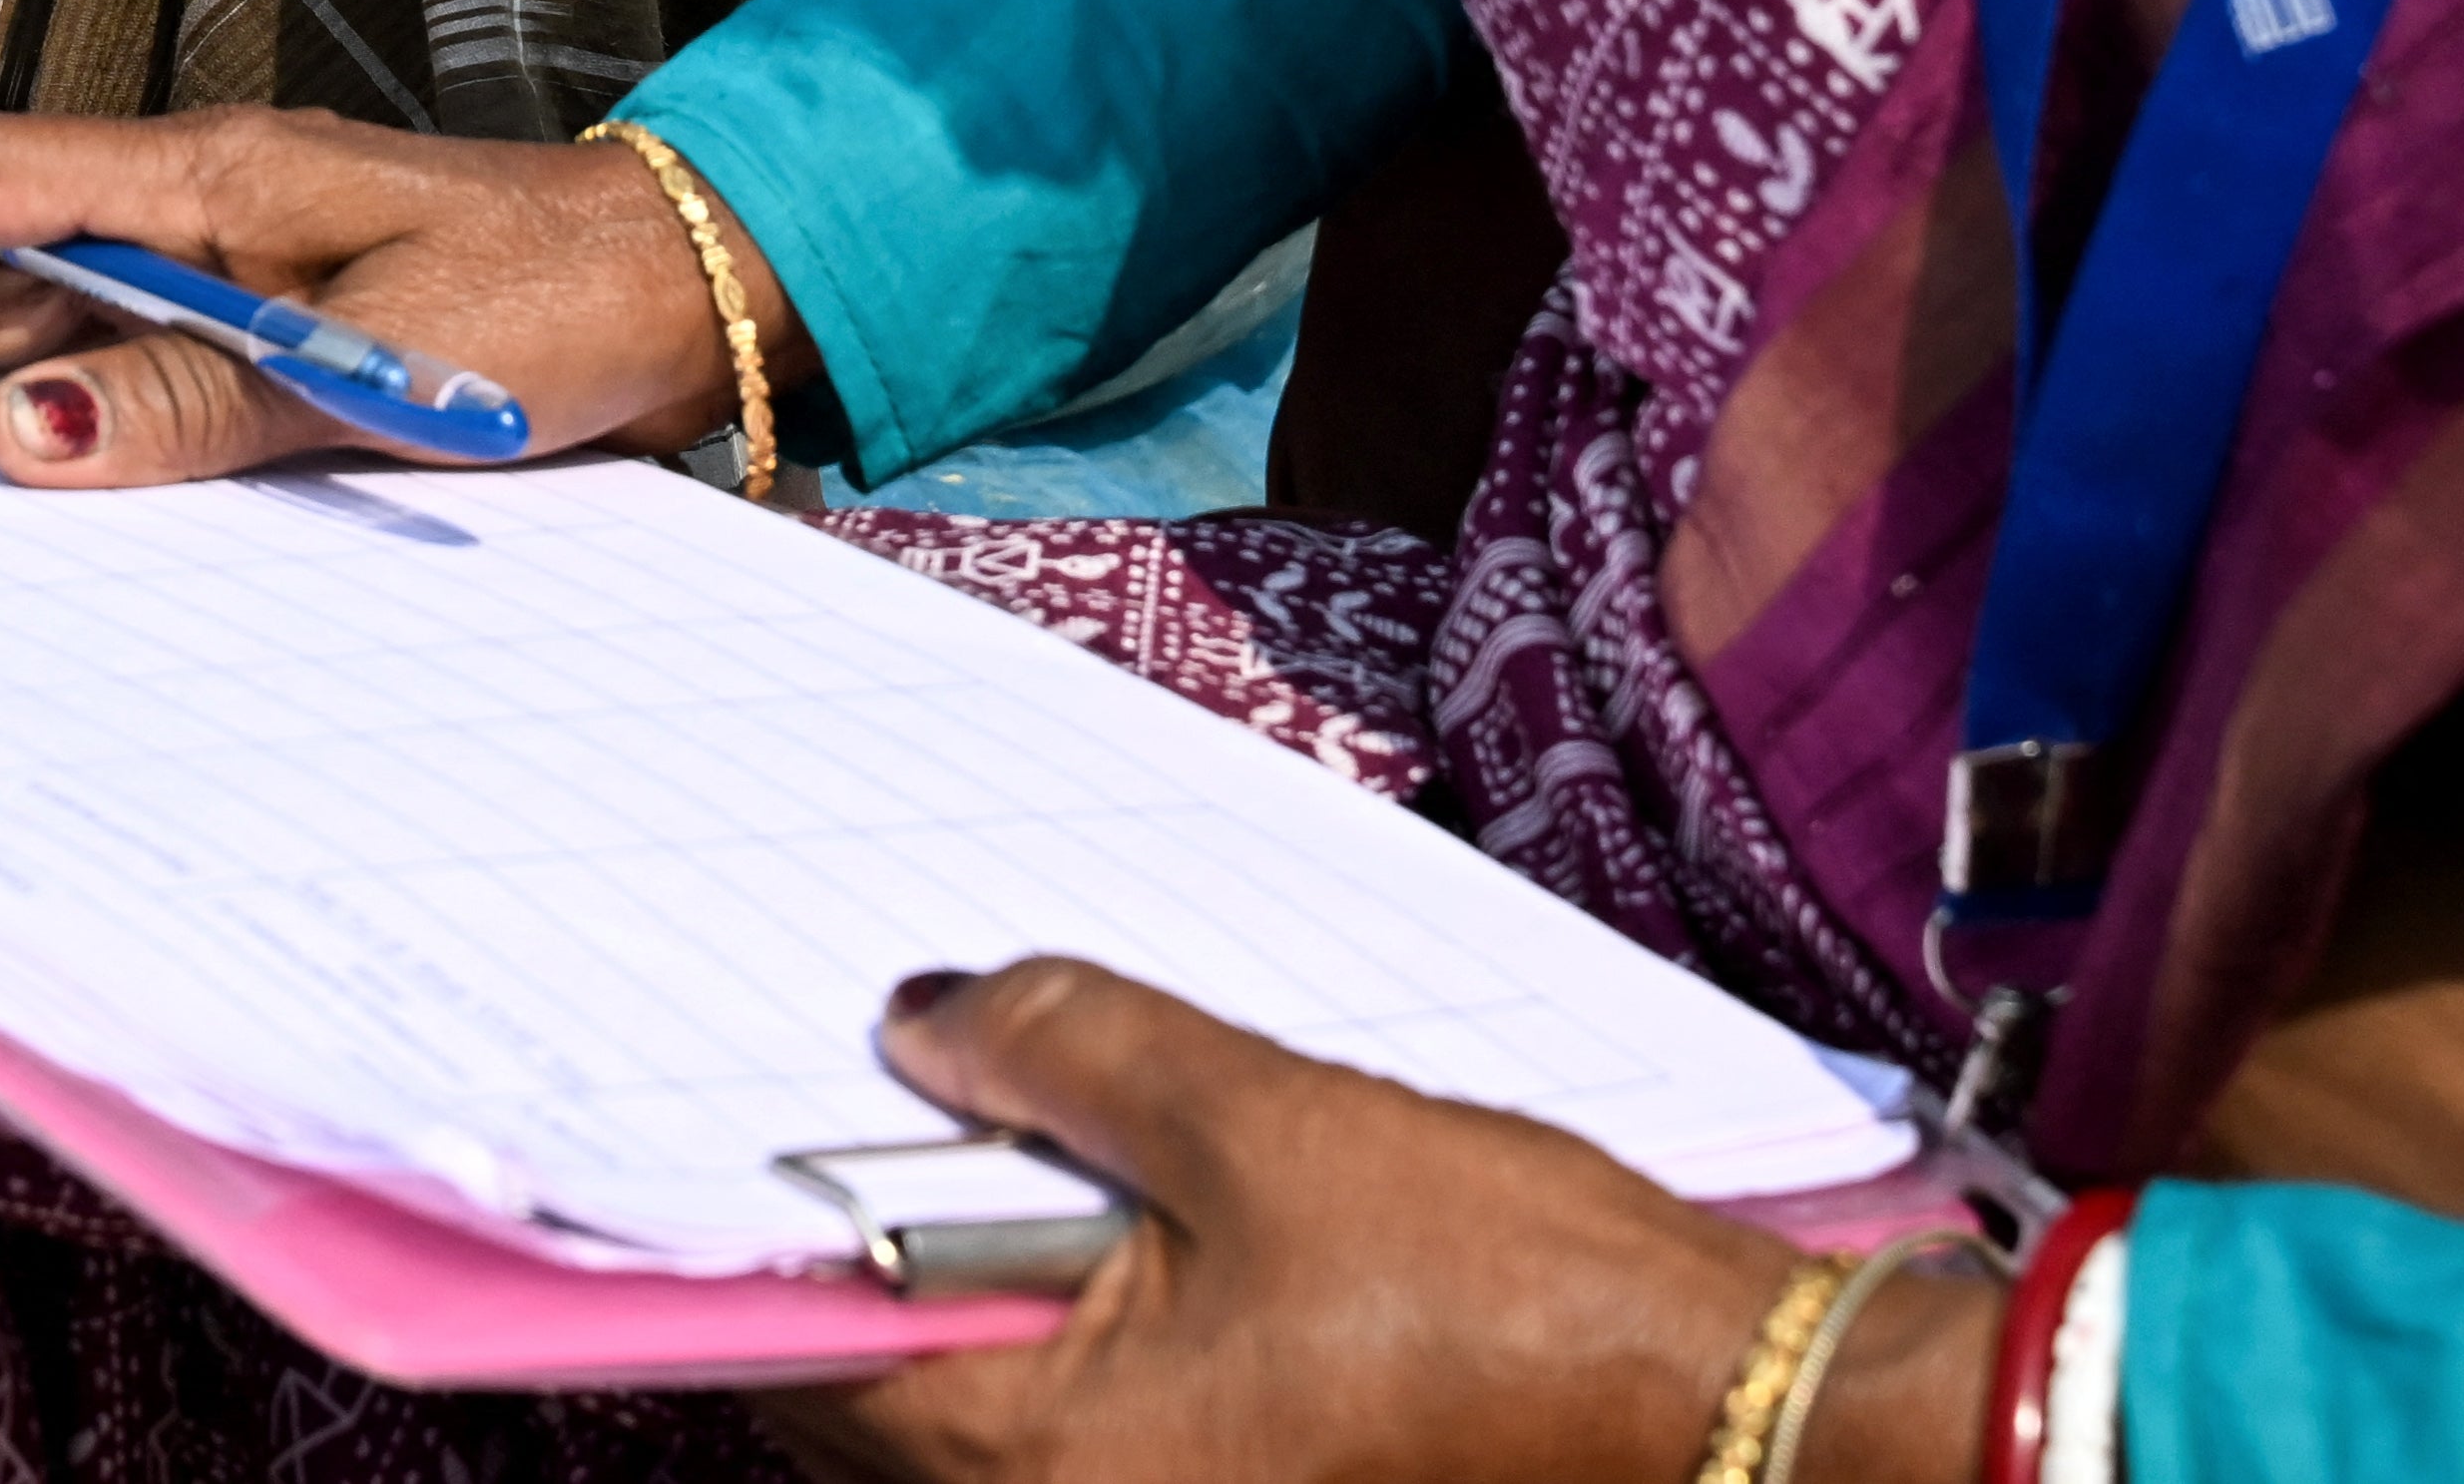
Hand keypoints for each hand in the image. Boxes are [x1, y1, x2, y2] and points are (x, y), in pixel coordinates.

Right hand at [0, 105, 776, 484]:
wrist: (684, 290)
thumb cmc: (550, 303)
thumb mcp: (372, 362)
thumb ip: (193, 400)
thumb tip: (14, 433)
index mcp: (199, 180)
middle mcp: (183, 215)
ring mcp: (212, 271)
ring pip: (8, 321)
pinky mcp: (252, 331)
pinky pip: (91, 363)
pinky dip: (2, 409)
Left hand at [780, 961, 1974, 1483]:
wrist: (1728, 1418)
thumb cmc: (1516, 1299)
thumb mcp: (1268, 1126)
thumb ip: (1069, 1057)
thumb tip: (917, 1024)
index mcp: (1056, 1471)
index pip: (816, 1359)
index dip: (769, 1225)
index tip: (735, 1101)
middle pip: (894, 1387)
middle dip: (891, 1231)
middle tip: (897, 1070)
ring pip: (999, 1397)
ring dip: (994, 1264)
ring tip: (1024, 1112)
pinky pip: (1093, 1418)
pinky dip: (1081, 1313)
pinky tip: (1125, 1200)